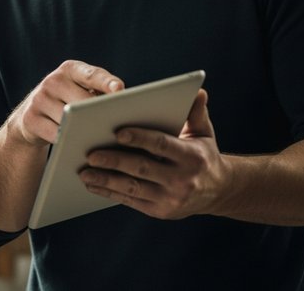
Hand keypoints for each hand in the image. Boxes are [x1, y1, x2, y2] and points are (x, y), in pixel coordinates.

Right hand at [9, 61, 124, 146]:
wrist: (32, 114)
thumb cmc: (69, 101)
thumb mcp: (82, 90)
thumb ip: (100, 92)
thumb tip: (121, 108)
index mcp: (70, 69)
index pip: (92, 74)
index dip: (106, 82)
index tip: (119, 89)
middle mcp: (53, 80)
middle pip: (83, 102)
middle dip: (98, 114)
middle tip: (114, 126)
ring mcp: (39, 99)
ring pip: (69, 120)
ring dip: (84, 130)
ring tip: (97, 137)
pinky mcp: (30, 119)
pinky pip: (56, 134)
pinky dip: (68, 141)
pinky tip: (77, 145)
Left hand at [78, 89, 226, 218]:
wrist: (219, 192)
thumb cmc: (203, 155)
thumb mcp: (204, 133)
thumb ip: (196, 112)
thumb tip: (198, 91)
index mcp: (192, 157)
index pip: (162, 145)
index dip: (140, 138)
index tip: (117, 132)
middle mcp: (182, 180)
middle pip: (142, 168)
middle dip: (114, 161)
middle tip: (90, 154)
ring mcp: (170, 198)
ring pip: (133, 188)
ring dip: (106, 180)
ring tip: (84, 172)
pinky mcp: (159, 211)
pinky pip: (130, 201)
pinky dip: (109, 193)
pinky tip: (93, 184)